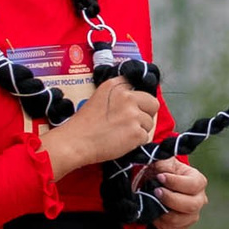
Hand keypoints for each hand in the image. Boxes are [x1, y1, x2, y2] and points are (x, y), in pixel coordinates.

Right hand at [40, 78, 158, 177]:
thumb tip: (134, 99)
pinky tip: (122, 142)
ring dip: (140, 130)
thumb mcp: (98, 97)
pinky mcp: (136, 132)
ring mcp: (133, 114)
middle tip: (133, 122)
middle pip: (152, 103)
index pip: (137, 86)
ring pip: (149, 122)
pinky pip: (146, 137)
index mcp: (115, 86)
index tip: (130, 107)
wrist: (76, 142)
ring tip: (123, 134)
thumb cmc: (83, 125)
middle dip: (146, 113)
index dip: (136, 99)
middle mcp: (127, 96)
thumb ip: (116, 94)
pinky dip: (137, 142)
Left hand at [151, 157, 207, 228]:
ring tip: (153, 202)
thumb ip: (163, 162)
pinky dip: (160, 222)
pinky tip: (154, 212)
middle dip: (171, 199)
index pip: (193, 184)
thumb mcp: (164, 164)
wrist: (158, 188)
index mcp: (198, 181)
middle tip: (156, 191)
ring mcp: (192, 215)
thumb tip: (159, 163)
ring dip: (164, 212)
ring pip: (180, 220)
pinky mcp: (182, 227)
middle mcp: (199, 200)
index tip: (160, 177)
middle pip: (191, 205)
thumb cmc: (164, 173)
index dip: (176, 182)